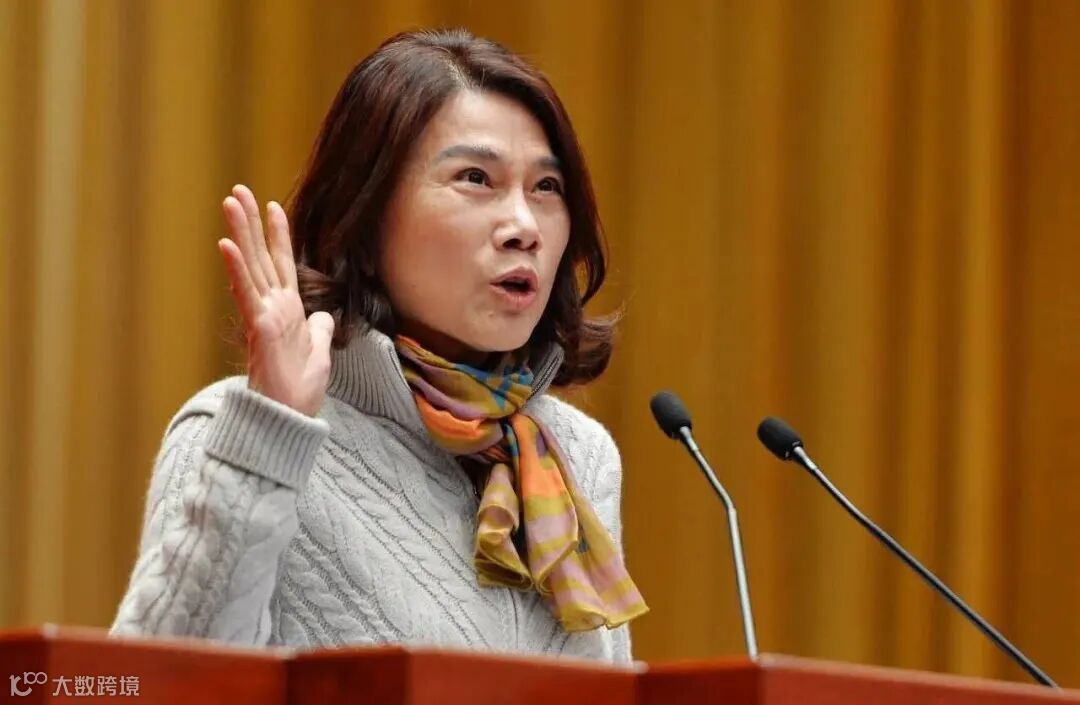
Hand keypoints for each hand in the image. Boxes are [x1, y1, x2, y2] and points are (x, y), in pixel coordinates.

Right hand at [218, 184, 334, 416]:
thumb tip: (324, 315)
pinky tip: (225, 245)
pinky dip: (236, 269)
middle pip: (260, 256)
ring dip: (239, 233)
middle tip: (237, 190)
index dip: (278, 235)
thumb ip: (320, 330)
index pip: (283, 264)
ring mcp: (262, 316)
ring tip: (229, 202)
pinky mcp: (258, 328)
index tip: (273, 206)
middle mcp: (272, 308)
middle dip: (249, 223)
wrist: (290, 418)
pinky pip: (246, 293)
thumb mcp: (319, 353)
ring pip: (250, 266)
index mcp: (287, 311)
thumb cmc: (299, 391)